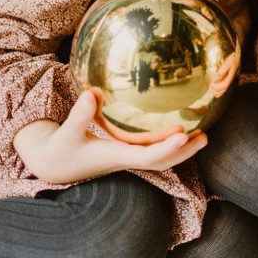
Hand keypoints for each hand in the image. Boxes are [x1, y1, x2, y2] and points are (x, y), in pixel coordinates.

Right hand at [13, 89, 206, 183]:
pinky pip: (150, 149)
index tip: (183, 135)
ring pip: (158, 157)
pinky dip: (166, 142)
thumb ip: (79, 115)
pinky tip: (177, 128)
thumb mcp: (64, 132)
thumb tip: (92, 93)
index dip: (166, 148)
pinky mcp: (123, 153)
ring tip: (202, 134)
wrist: (52, 164)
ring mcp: (125, 158)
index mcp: (113, 157)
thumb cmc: (58, 149)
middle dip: (183, 152)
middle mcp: (124, 160)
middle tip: (206, 137)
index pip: (146, 157)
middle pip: (161, 162)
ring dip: (180, 149)